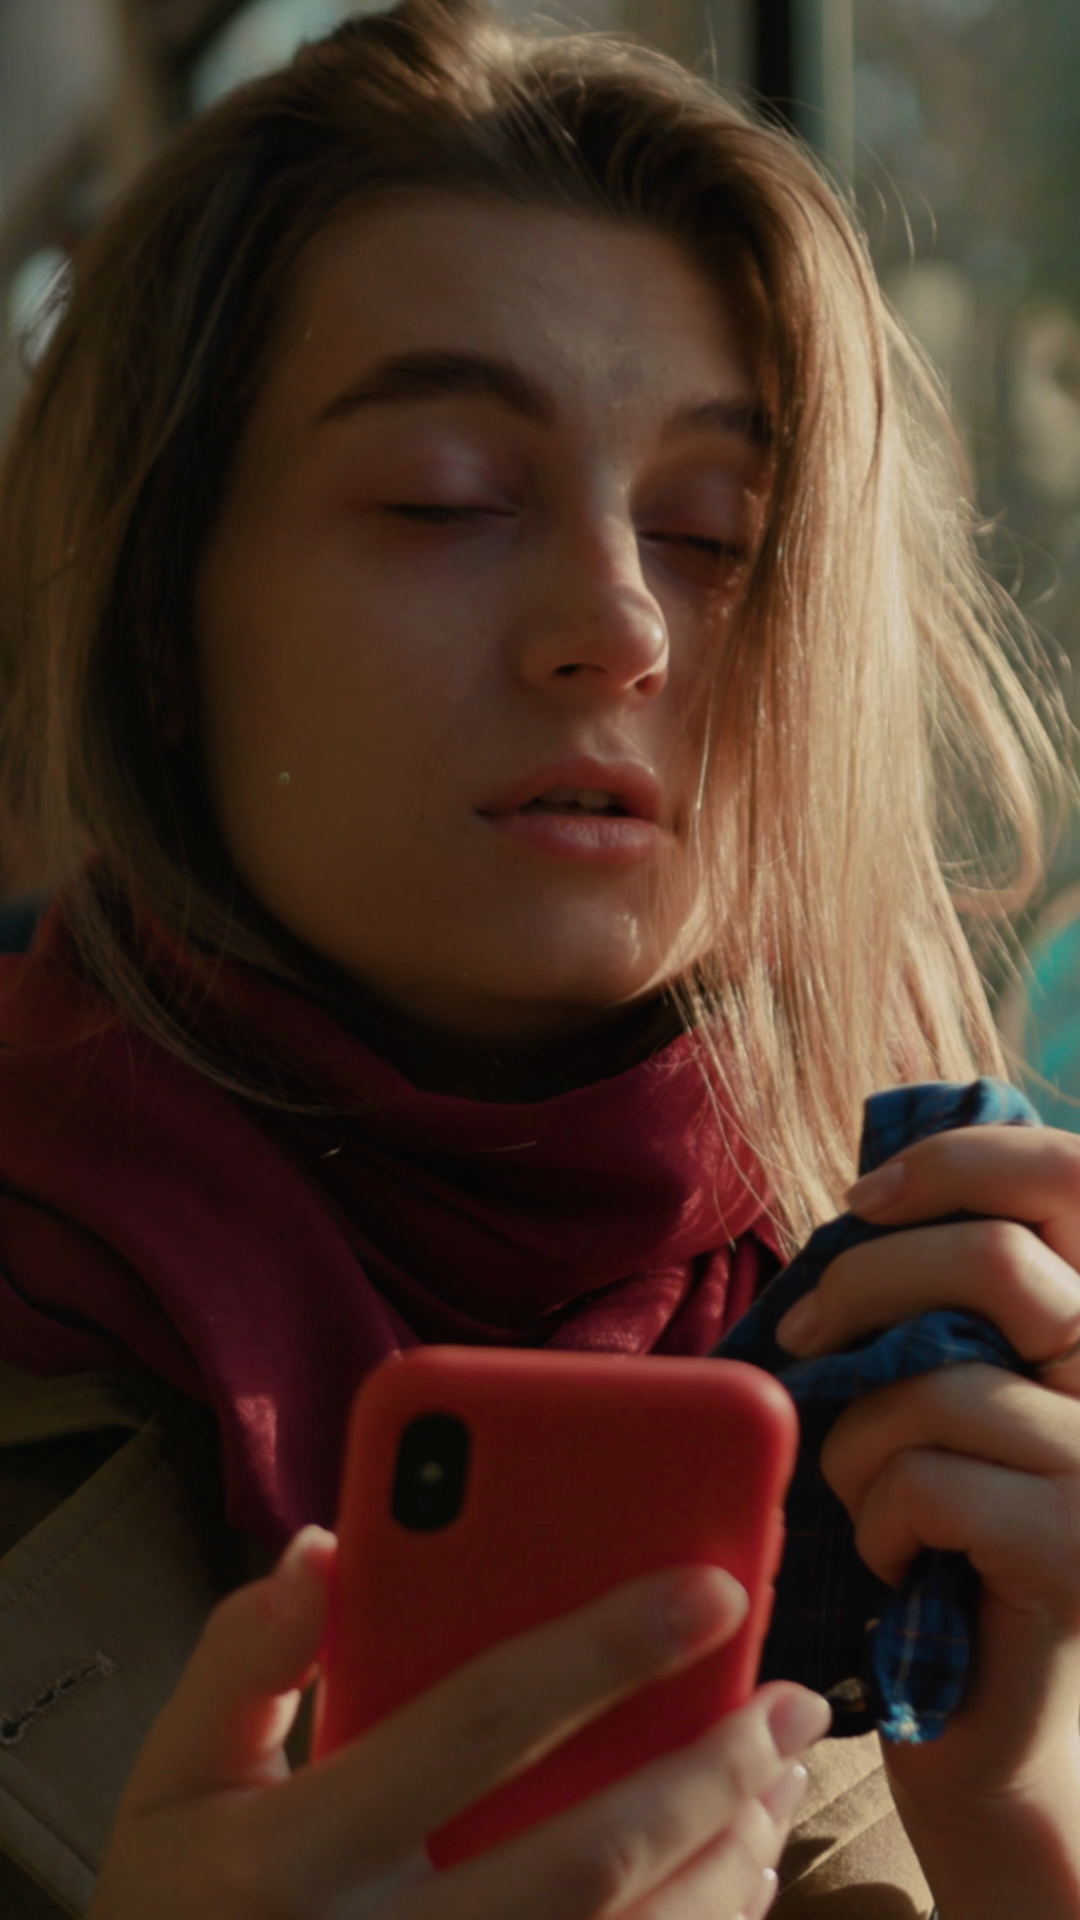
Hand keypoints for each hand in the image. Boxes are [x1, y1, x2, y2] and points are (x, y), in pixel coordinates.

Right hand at [89, 1527, 830, 1919]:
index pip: (472, 1725)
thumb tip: (324, 1547)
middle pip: (583, 1860)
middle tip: (791, 1694)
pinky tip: (739, 1868)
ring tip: (782, 1770)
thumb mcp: (170, 1781)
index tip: (710, 1585)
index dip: (600, 1649)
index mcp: (289, 1860)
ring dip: (728, 1859)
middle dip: (709, 1769)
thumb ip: (239, 1660)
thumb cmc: (178, 1909)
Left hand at [775, 1124, 1079, 1910]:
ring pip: (936, 1384)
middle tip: (804, 1337)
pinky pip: (923, 1480)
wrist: (998, 1737)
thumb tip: (870, 1194)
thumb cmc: (950, 1545)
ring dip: (856, 1439)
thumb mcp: (955, 1397)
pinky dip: (874, 1519)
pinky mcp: (1075, 1552)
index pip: (1078, 1176)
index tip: (865, 1198)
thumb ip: (945, 1300)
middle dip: (865, 1283)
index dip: (967, 1158)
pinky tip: (895, 1566)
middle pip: (998, 1256)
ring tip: (865, 1497)